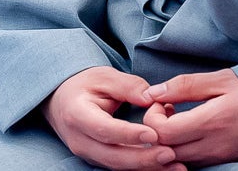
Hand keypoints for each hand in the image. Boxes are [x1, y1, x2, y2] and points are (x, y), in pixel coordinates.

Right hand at [42, 67, 183, 170]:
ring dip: (147, 168)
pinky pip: (120, 167)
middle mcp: (79, 140)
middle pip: (113, 156)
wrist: (62, 100)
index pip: (105, 129)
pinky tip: (164, 166)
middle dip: (143, 158)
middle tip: (171, 154)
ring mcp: (87, 154)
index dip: (129, 134)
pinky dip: (142, 168)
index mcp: (78, 115)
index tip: (154, 134)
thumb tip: (151, 98)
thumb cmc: (84, 85)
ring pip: (118, 166)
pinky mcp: (97, 160)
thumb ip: (128, 86)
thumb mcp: (104, 77)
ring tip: (176, 165)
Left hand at [140, 69, 237, 166]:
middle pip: (166, 151)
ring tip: (181, 120)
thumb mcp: (221, 79)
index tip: (162, 102)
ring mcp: (221, 158)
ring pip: (180, 160)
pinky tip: (195, 132)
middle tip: (167, 111)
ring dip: (171, 142)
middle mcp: (213, 147)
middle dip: (157, 132)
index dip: (152, 117)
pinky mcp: (228, 163)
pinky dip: (186, 150)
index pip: (162, 133)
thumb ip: (185, 86)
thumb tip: (152, 91)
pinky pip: (197, 163)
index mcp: (210, 122)